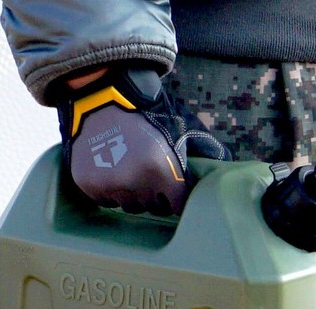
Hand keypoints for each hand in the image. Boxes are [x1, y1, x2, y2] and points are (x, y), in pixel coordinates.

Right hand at [57, 65, 229, 214]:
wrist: (101, 95)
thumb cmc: (148, 113)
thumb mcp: (182, 127)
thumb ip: (206, 149)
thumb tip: (228, 166)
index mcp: (162, 172)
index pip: (175, 205)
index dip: (175, 195)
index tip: (172, 185)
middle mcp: (135, 183)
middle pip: (152, 207)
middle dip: (154, 194)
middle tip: (148, 171)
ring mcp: (109, 185)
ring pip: (129, 206)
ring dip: (132, 193)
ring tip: (130, 167)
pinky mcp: (88, 185)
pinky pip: (106, 201)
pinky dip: (110, 190)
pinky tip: (111, 167)